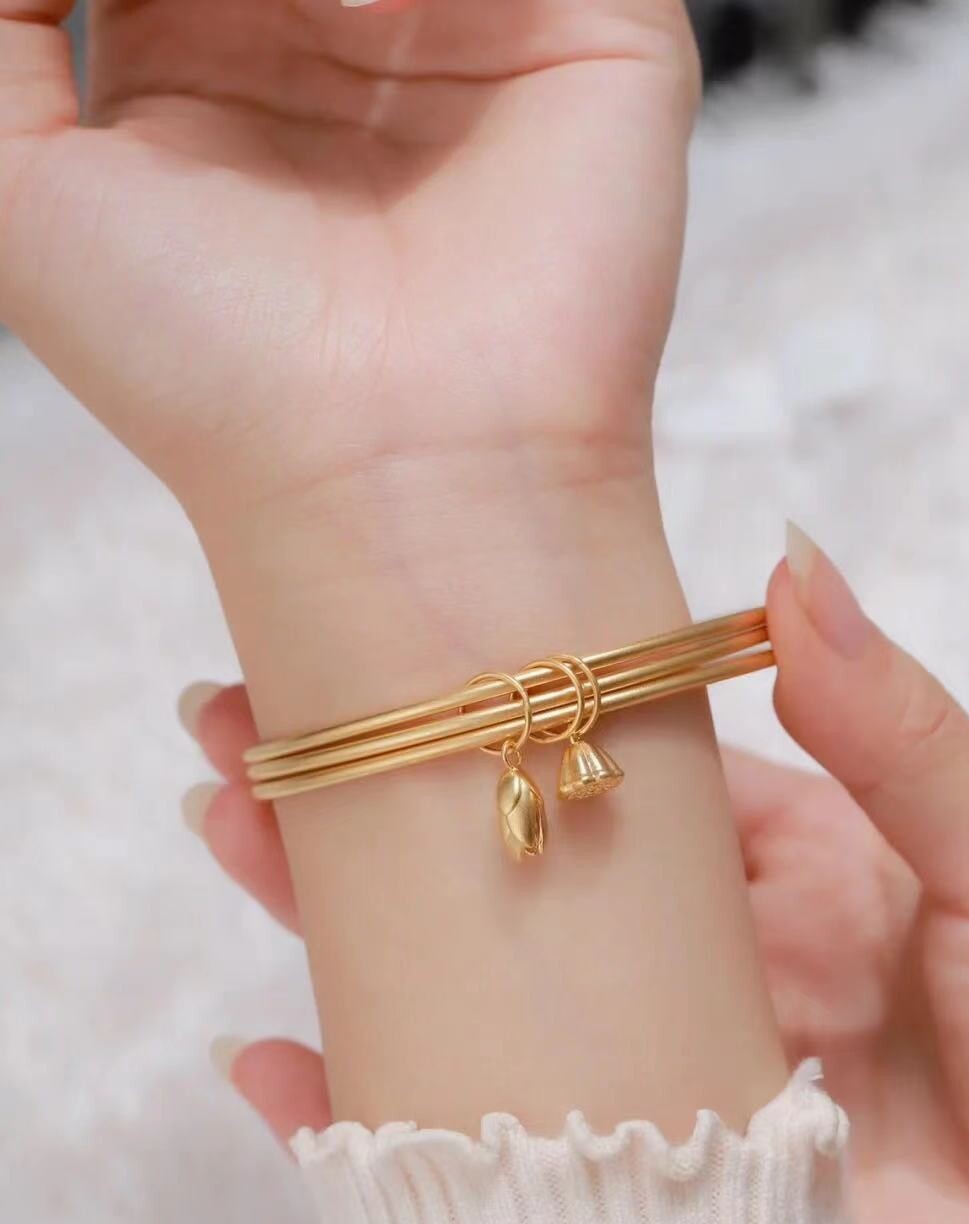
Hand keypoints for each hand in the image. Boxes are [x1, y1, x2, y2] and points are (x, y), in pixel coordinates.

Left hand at [1, 0, 699, 707]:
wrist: (394, 474)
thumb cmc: (206, 362)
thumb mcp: (15, 192)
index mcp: (215, 76)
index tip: (126, 2)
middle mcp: (346, 51)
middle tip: (220, 11)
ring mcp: (473, 38)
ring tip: (323, 25)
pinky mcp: (598, 38)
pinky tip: (380, 18)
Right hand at [180, 529, 968, 1223]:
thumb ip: (896, 739)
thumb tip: (790, 568)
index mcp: (755, 874)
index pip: (591, 768)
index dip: (484, 703)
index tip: (376, 645)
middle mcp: (669, 964)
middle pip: (486, 863)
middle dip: (364, 793)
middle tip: (245, 728)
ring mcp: (618, 1077)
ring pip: (442, 984)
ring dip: (324, 917)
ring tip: (231, 826)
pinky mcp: (586, 1199)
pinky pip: (444, 1153)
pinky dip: (346, 1121)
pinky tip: (272, 1063)